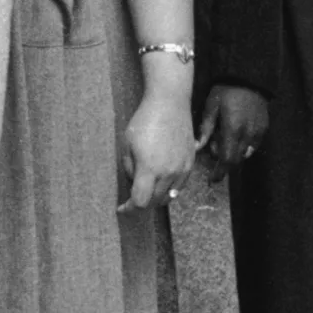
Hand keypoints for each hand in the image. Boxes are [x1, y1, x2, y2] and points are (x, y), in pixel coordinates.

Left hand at [121, 80, 196, 209]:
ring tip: (146, 190)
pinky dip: (169, 190)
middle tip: (131, 200)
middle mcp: (168, 173)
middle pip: (154, 202)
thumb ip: (130, 168)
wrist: (169, 104)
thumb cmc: (144, 121)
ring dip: (156, 198)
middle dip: (141, 204)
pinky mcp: (190, 164)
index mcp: (150, 169)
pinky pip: (179, 187)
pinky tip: (160, 181)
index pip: (140, 202)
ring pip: (169, 197)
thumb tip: (134, 183)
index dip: (129, 209)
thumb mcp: (127, 144)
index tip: (122, 208)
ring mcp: (182, 170)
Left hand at [198, 84, 268, 182]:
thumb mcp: (211, 106)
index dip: (220, 172)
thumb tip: (197, 147)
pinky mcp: (264, 128)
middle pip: (236, 160)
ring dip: (234, 152)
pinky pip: (253, 145)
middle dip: (224, 160)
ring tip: (224, 135)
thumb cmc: (225, 90)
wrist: (249, 77)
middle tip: (214, 146)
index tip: (212, 180)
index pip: (227, 160)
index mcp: (233, 130)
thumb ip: (205, 129)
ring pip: (245, 153)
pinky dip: (243, 145)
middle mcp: (248, 134)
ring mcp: (258, 132)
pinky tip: (235, 131)